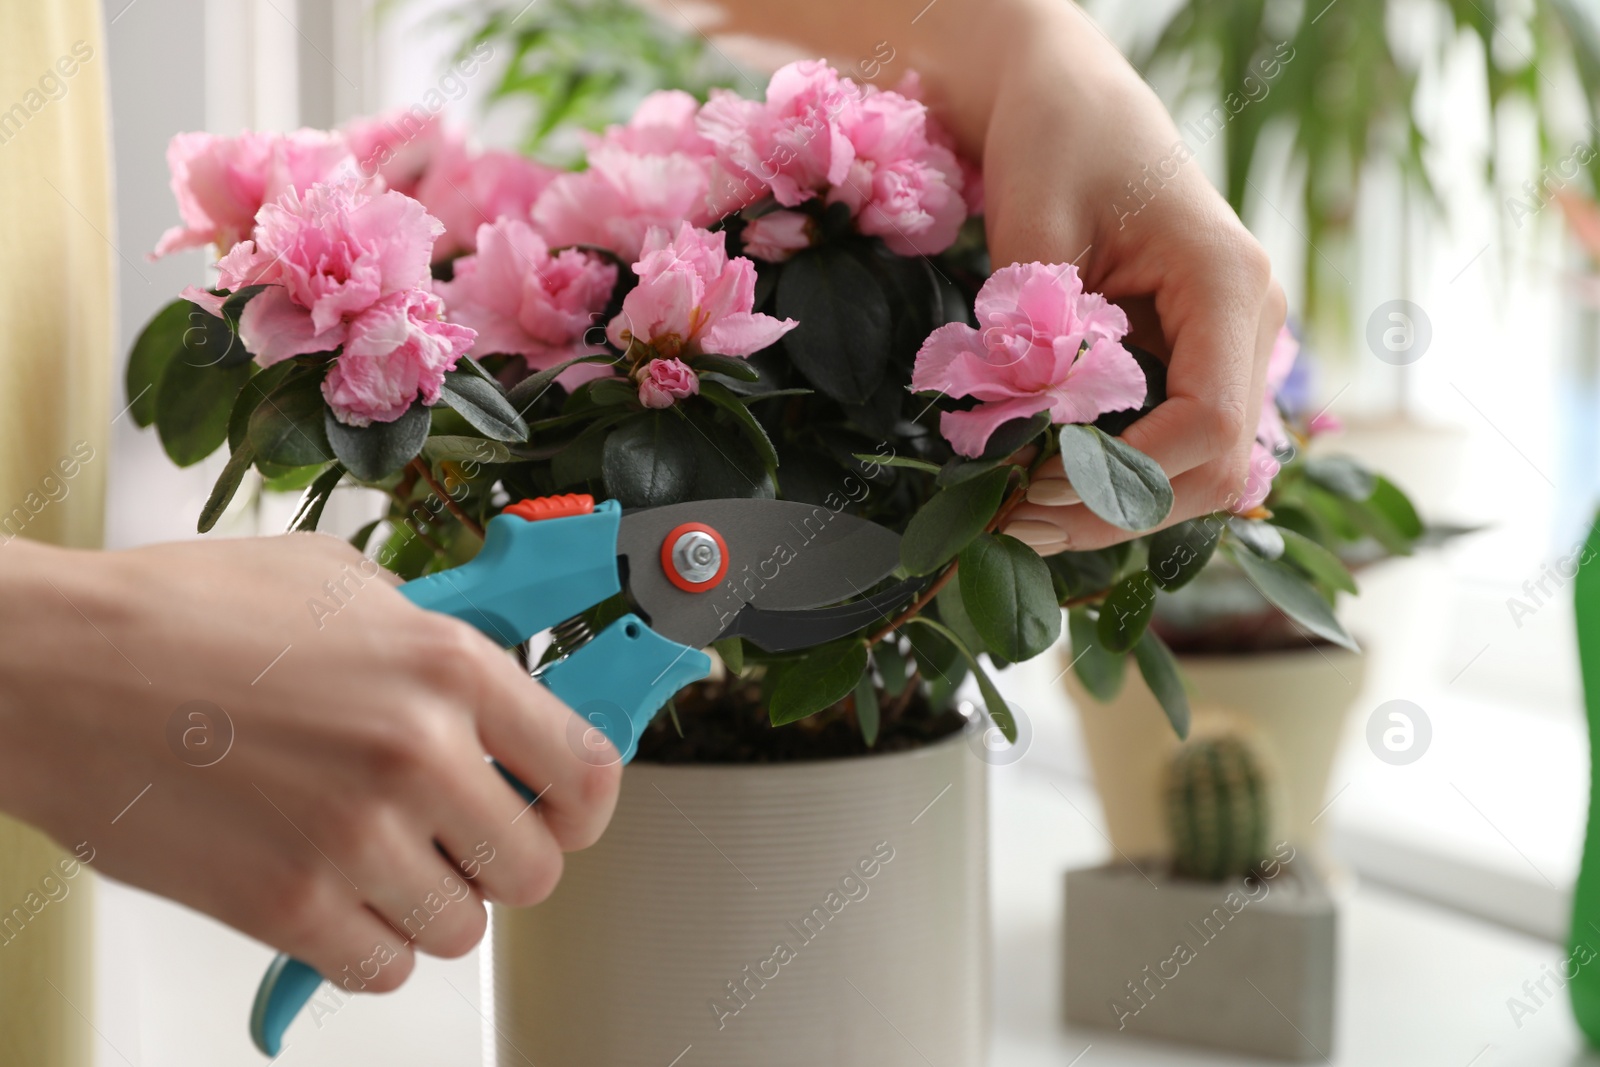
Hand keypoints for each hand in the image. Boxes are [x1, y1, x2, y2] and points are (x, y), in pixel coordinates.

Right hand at [0, 534, 618, 992]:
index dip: (585, 802)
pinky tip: (336, 895)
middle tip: (461, 837)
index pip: (588, 769)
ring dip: (435, 903)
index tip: (563, 808)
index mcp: (448, 666)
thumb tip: (494, 685)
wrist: (57, 667)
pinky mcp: (285, 907)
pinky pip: (385, 967)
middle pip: (537, 868)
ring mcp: (354, 838)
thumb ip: (435, 634)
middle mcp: (419, 754)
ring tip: (384, 859)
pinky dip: (370, 944)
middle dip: (505, 858)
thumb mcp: (341, 583)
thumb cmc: (183, 614)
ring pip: (466, 928)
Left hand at [976, 1, 1285, 552]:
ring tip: (1018, 515)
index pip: (1211, 421)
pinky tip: (1044, 484)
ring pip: (1200, 471)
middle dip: (1118, 510)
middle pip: (1216, 468)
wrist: (1070, 99)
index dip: (1130, 476)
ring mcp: (1228, 348)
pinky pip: (1172, 444)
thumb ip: (1037, 325)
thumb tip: (1025, 427)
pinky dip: (1114, 478)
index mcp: (1229, 282)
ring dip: (1115, 507)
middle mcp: (1249, 324)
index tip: (1037, 486)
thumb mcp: (1036, 222)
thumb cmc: (1059, 139)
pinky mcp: (1192, 360)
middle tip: (1014, 522)